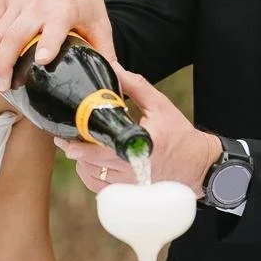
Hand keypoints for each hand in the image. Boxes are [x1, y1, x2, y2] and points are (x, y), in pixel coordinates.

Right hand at [0, 0, 114, 90]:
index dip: (48, 43)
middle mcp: (38, 2)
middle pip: (15, 35)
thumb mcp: (99, 23)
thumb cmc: (85, 0)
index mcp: (64, 8)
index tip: (43, 60)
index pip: (54, 27)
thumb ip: (105, 53)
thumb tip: (112, 83)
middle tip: (2, 87)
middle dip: (4, 64)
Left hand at [57, 68, 220, 194]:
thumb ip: (135, 86)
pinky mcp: (130, 193)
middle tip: (63, 140)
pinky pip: (100, 188)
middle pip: (91, 164)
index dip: (79, 145)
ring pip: (92, 177)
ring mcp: (131, 184)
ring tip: (76, 148)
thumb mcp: (160, 106)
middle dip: (74, 151)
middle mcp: (134, 168)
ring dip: (80, 163)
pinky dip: (89, 176)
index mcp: (142, 144)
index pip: (101, 150)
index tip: (65, 138)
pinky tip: (87, 164)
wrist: (197, 164)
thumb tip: (112, 67)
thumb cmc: (178, 134)